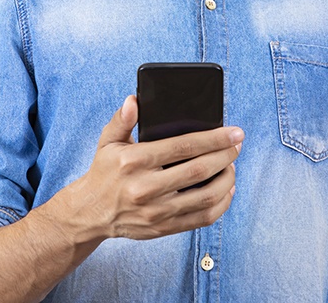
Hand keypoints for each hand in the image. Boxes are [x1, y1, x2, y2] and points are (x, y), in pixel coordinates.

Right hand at [68, 95, 242, 240]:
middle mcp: (146, 187)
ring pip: (205, 197)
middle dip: (225, 155)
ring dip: (226, 179)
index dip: (214, 138)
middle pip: (199, 170)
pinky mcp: (162, 228)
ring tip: (231, 166)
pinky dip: (220, 205)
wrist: (89, 213)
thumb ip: (122, 119)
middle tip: (237, 145)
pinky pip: (201, 219)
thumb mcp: (108, 141)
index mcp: (134, 161)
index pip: (184, 146)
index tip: (234, 132)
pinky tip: (225, 190)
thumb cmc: (104, 172)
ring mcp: (156, 211)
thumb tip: (134, 100)